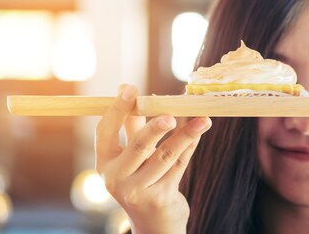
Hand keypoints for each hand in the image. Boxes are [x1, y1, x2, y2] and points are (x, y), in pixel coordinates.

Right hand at [95, 85, 211, 233]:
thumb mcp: (130, 155)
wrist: (154, 225)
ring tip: (203, 120)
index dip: (117, 109)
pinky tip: (200, 132)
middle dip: (155, 128)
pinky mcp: (161, 198)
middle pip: (137, 146)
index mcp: (105, 163)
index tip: (130, 88)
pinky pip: (180, 165)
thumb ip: (130, 124)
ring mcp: (138, 190)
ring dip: (186, 135)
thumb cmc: (141, 179)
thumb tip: (126, 87)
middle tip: (170, 116)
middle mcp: (116, 178)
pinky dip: (191, 146)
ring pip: (165, 156)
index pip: (105, 132)